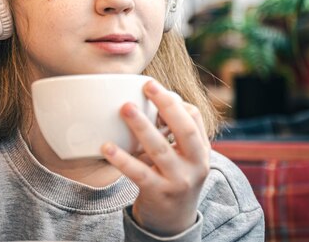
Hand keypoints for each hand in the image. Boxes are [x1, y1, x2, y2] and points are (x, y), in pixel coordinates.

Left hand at [101, 80, 209, 235]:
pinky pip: (139, 173)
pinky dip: (122, 159)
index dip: (176, 102)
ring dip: (142, 127)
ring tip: (125, 107)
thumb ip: (176, 132)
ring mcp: (178, 181)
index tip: (153, 87)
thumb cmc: (174, 179)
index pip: (195, 119)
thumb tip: (158, 97)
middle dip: (167, 105)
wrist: (174, 223)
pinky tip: (106, 146)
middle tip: (148, 85)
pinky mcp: (158, 193)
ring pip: (160, 149)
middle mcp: (195, 165)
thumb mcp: (184, 157)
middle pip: (184, 130)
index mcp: (201, 151)